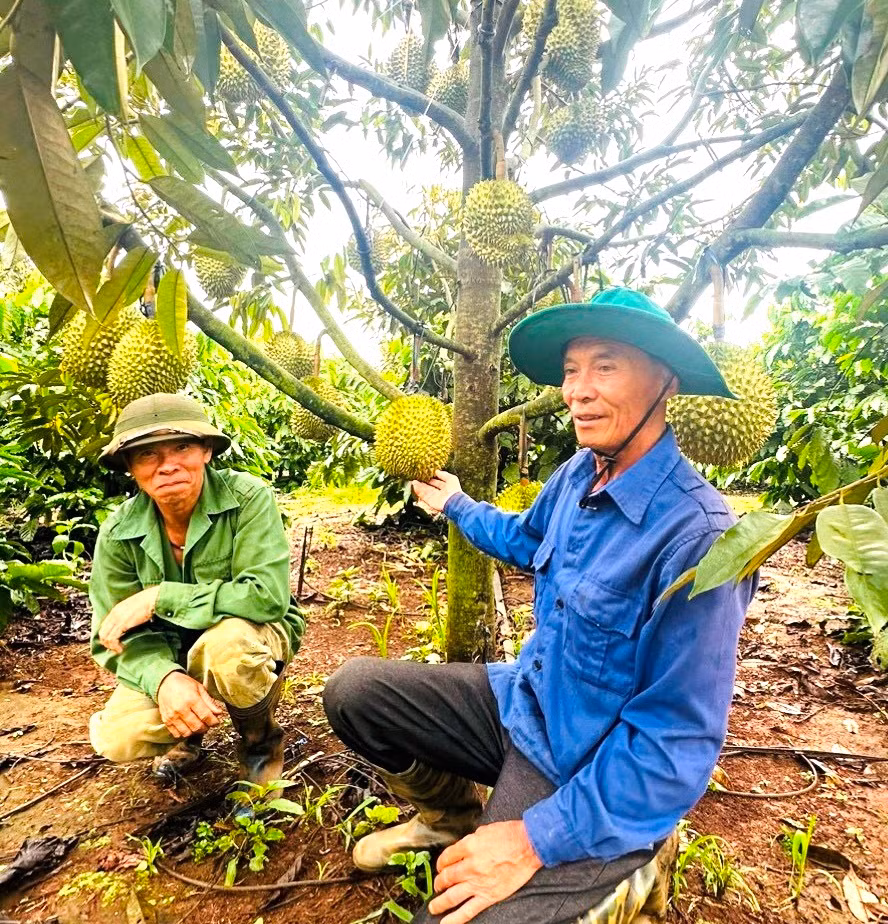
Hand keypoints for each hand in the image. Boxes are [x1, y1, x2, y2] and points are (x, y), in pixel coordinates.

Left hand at [98, 586, 160, 653]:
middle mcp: (114, 615)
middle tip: (115, 648)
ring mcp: (117, 619)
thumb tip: (131, 622)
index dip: (106, 636)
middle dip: (107, 643)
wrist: (151, 598)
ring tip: (118, 650)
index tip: (114, 642)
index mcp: (116, 610)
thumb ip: (128, 614)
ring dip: (111, 646)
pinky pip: (113, 638)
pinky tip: (121, 649)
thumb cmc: (148, 602)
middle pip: (102, 632)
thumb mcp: (134, 607)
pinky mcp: (122, 624)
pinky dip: (115, 646)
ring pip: (106, 637)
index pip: (104, 626)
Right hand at [156, 672, 225, 737]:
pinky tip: (188, 727)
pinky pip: (176, 734)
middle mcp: (181, 709)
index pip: (205, 716)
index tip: (216, 722)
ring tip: (198, 725)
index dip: (213, 722)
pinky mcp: (166, 721)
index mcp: (191, 699)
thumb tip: (219, 713)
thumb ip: (209, 701)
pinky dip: (184, 733)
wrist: (165, 683)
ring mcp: (172, 716)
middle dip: (206, 727)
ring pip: (187, 733)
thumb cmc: (184, 684)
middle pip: (197, 726)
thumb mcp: (199, 688)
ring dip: (195, 732)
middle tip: (208, 723)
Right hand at [411, 471, 462, 513]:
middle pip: (429, 487)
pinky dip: (418, 491)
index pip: (436, 482)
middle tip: (417, 478)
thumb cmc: (454, 490)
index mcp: (446, 487)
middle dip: (423, 483)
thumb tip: (437, 471)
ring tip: (413, 481)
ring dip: (419, 486)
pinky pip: (423, 496)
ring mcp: (434, 498)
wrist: (453, 502)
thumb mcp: (451, 478)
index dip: (431, 479)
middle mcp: (439, 493)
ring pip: (425, 491)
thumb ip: (443, 474)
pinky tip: (414, 486)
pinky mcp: (430, 502)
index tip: (425, 475)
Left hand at [427, 821, 542, 923]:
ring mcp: (478, 883)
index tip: (441, 867)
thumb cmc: (509, 835)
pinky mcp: (489, 896)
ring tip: (434, 907)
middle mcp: (470, 866)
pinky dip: (456, 918)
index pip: (446, 857)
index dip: (441, 863)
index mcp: (468, 847)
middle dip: (439, 883)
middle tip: (437, 886)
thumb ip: (470, 842)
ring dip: (440, 903)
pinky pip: (469, 910)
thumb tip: (463, 850)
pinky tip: (447, 923)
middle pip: (447, 877)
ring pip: (452, 896)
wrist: (528, 845)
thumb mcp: (484, 830)